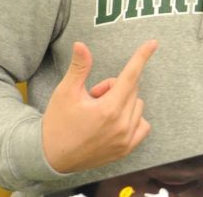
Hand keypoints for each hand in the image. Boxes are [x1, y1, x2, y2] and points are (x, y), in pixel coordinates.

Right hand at [41, 40, 157, 173]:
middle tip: (93, 96)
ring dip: (123, 102)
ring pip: (137, 105)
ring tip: (99, 112)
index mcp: (108, 109)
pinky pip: (142, 125)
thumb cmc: (57, 122)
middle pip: (131, 90)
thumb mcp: (65, 92)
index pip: (130, 76)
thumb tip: (81, 44)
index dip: (141, 57)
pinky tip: (115, 121)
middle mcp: (121, 125)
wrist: (50, 158)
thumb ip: (79, 67)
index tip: (152, 43)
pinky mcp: (125, 149)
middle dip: (114, 86)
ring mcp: (125, 139)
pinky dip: (133, 118)